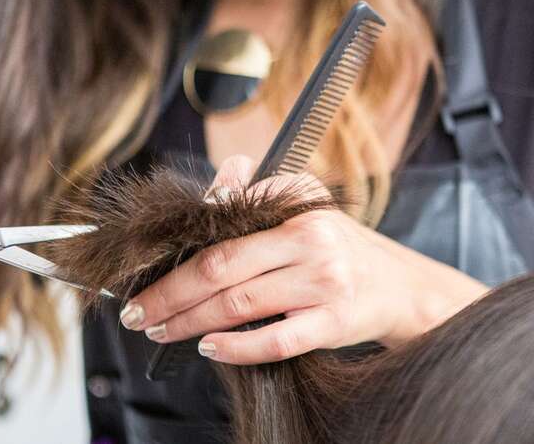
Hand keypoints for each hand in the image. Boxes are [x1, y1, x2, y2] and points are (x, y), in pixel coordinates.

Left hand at [119, 155, 486, 364]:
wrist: (401, 285)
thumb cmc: (339, 245)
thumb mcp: (304, 204)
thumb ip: (255, 192)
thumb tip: (210, 192)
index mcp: (295, 209)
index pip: (222, 229)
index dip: (176, 251)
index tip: (143, 269)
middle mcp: (310, 242)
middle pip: (220, 268)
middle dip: (169, 292)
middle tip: (137, 311)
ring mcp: (324, 285)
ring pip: (240, 305)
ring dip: (190, 321)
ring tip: (160, 329)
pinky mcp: (334, 323)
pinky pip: (276, 341)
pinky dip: (237, 347)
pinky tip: (209, 347)